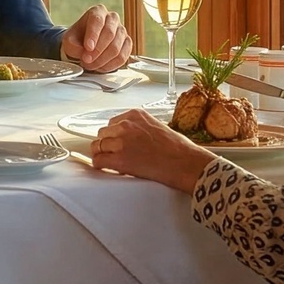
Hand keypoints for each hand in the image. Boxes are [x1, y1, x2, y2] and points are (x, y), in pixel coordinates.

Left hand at [61, 4, 133, 72]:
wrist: (84, 45)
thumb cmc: (77, 39)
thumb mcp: (69, 40)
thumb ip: (74, 45)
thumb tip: (85, 52)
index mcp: (97, 11)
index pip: (97, 20)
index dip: (93, 35)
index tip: (88, 47)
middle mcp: (112, 18)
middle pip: (109, 34)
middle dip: (97, 50)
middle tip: (86, 61)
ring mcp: (122, 31)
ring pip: (116, 47)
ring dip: (102, 60)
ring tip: (90, 65)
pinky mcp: (127, 44)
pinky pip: (122, 57)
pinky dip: (110, 65)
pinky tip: (100, 67)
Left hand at [87, 108, 214, 191]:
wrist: (186, 163)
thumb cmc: (179, 148)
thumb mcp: (156, 126)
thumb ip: (140, 127)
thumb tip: (130, 136)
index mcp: (134, 115)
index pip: (112, 123)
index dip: (113, 135)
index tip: (115, 142)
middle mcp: (125, 125)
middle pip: (103, 134)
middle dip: (107, 144)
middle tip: (113, 153)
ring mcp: (121, 142)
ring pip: (97, 146)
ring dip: (102, 154)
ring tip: (111, 161)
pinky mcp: (120, 159)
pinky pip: (99, 161)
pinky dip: (100, 166)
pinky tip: (105, 168)